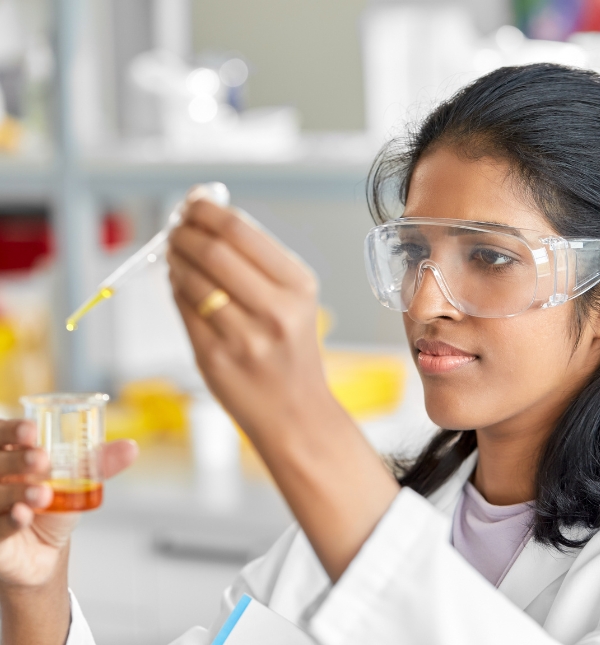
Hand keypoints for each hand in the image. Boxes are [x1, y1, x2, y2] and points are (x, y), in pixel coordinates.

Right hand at [0, 419, 137, 587]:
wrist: (44, 550)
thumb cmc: (54, 505)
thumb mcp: (78, 481)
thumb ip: (100, 463)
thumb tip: (131, 448)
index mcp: (10, 454)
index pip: (1, 434)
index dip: (11, 430)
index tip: (31, 431)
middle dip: (17, 460)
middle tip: (41, 460)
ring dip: (18, 492)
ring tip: (42, 495)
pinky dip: (10, 520)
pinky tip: (23, 515)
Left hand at [167, 196, 399, 582]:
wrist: (296, 412)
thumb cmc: (291, 352)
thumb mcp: (293, 301)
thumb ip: (255, 260)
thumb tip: (206, 216)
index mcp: (299, 286)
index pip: (241, 231)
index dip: (206, 211)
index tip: (191, 203)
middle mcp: (275, 310)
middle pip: (211, 250)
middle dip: (183, 231)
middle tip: (174, 226)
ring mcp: (243, 337)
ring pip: (190, 279)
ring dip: (174, 258)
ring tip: (174, 253)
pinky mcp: (214, 359)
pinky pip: (183, 309)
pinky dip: (175, 288)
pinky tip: (179, 282)